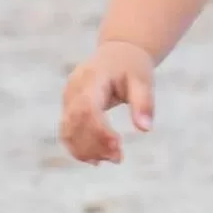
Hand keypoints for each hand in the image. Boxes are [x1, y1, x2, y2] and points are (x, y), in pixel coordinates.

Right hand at [60, 41, 155, 163]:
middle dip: (94, 144)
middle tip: (118, 158)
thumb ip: (144, 103)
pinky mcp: (68, 107)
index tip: (118, 146)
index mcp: (93, 77)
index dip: (99, 130)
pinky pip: (67, 131)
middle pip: (75, 122)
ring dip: (86, 150)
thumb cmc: (132, 66)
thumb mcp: (143, 80)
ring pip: (68, 130)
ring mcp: (68, 97)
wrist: (117, 53)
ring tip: (112, 159)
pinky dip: (79, 148)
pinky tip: (96, 159)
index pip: (88, 108)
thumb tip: (145, 129)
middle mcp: (75, 87)